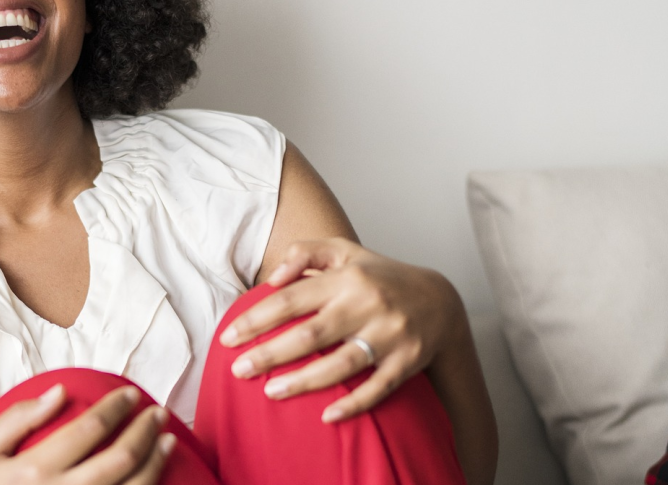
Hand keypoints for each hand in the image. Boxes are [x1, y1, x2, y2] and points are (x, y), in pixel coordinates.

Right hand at [0, 384, 176, 483]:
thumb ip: (17, 419)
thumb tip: (59, 392)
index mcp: (34, 471)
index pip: (90, 429)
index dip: (117, 407)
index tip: (130, 394)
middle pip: (120, 459)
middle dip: (145, 430)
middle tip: (157, 412)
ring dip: (156, 462)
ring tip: (167, 440)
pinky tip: (154, 476)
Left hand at [219, 237, 463, 422]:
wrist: (439, 300)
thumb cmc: (378, 276)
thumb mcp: (344, 250)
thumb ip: (304, 252)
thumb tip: (272, 278)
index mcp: (346, 277)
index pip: (291, 299)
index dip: (257, 319)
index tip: (228, 337)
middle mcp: (366, 304)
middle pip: (310, 334)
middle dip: (270, 354)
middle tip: (238, 370)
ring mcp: (389, 335)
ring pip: (341, 364)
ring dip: (304, 381)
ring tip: (271, 393)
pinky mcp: (407, 362)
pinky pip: (377, 388)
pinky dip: (353, 404)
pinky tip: (326, 416)